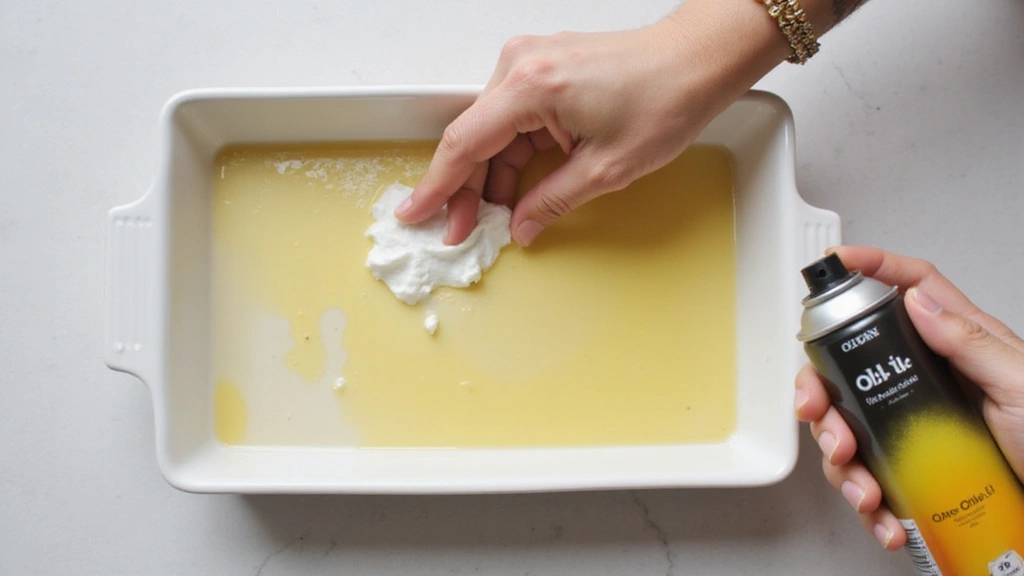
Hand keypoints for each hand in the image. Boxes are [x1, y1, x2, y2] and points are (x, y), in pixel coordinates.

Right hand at [394, 0, 791, 245]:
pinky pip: (512, 119)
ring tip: (486, 219)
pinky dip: (510, 154)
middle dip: (464, 189)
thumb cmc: (665, 99)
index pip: (465, 144)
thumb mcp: (606, 168)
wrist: (697, 60)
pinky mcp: (544, 69)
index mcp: (530, 87)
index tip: (415, 213)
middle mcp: (520, 66)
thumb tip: (519, 227)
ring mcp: (530, 63)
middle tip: (458, 231)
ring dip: (488, 175)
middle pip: (473, 137)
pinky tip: (510, 188)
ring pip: (492, 131)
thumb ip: (552, 201)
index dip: (437, 186)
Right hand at [795, 246, 1023, 549]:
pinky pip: (870, 480)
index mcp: (955, 345)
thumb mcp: (1020, 383)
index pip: (910, 289)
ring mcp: (914, 424)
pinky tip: (885, 518)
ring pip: (848, 429)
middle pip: (850, 367)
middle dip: (820, 392)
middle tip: (818, 413)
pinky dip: (869, 504)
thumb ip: (970, 341)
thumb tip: (917, 301)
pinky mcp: (912, 468)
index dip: (872, 268)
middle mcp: (926, 380)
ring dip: (841, 461)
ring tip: (863, 486)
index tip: (835, 264)